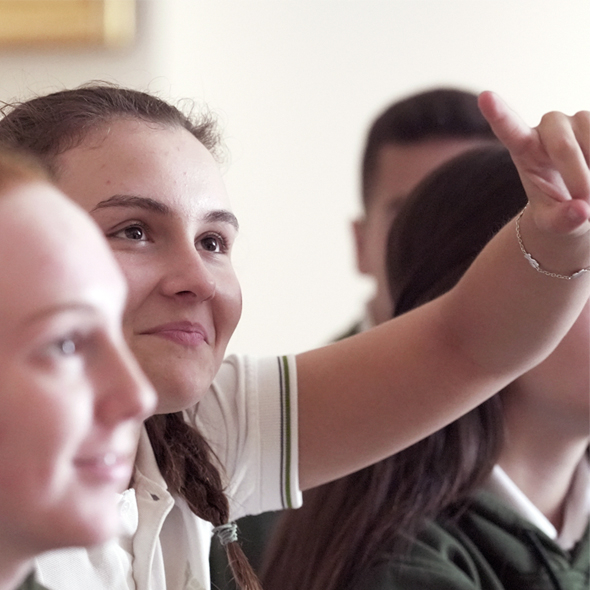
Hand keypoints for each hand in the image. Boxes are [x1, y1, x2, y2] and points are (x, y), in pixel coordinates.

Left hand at [478, 91, 589, 237]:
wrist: (583, 202)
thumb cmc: (559, 212)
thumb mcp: (554, 224)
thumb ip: (561, 221)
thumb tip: (581, 211)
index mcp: (524, 148)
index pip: (509, 130)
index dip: (498, 113)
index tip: (485, 97)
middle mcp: (548, 126)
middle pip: (563, 146)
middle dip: (579, 178)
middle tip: (585, 204)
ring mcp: (577, 118)